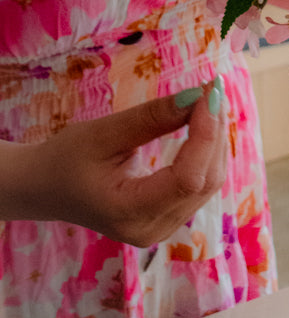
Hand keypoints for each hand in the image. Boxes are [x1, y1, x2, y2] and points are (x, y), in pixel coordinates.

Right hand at [20, 79, 227, 246]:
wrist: (44, 187)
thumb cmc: (66, 158)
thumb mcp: (104, 133)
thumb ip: (152, 118)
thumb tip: (197, 96)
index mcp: (129, 213)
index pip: (187, 178)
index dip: (206, 134)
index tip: (208, 92)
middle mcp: (151, 228)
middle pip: (204, 180)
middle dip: (214, 132)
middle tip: (213, 88)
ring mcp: (162, 227)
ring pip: (208, 183)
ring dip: (215, 140)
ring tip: (209, 101)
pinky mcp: (167, 216)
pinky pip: (200, 184)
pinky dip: (207, 152)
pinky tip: (203, 124)